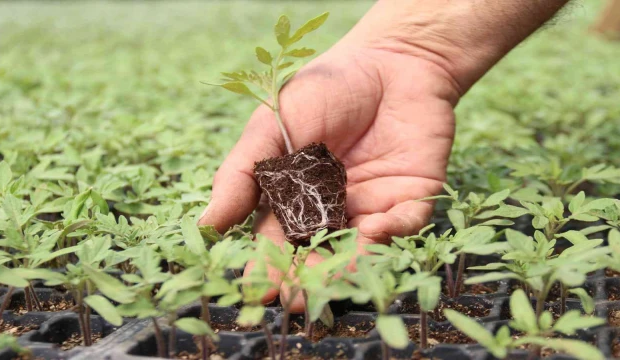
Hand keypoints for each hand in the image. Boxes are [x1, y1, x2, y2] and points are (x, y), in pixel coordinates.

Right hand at [198, 40, 460, 311]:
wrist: (390, 59)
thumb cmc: (324, 89)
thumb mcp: (272, 126)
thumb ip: (243, 174)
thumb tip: (206, 224)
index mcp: (297, 197)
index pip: (279, 241)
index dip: (268, 266)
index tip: (257, 291)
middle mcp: (334, 210)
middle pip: (318, 254)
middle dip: (307, 279)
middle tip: (296, 300)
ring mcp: (374, 206)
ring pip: (360, 249)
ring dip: (347, 267)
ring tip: (330, 283)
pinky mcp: (413, 196)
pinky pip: (405, 225)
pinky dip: (392, 232)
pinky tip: (373, 231)